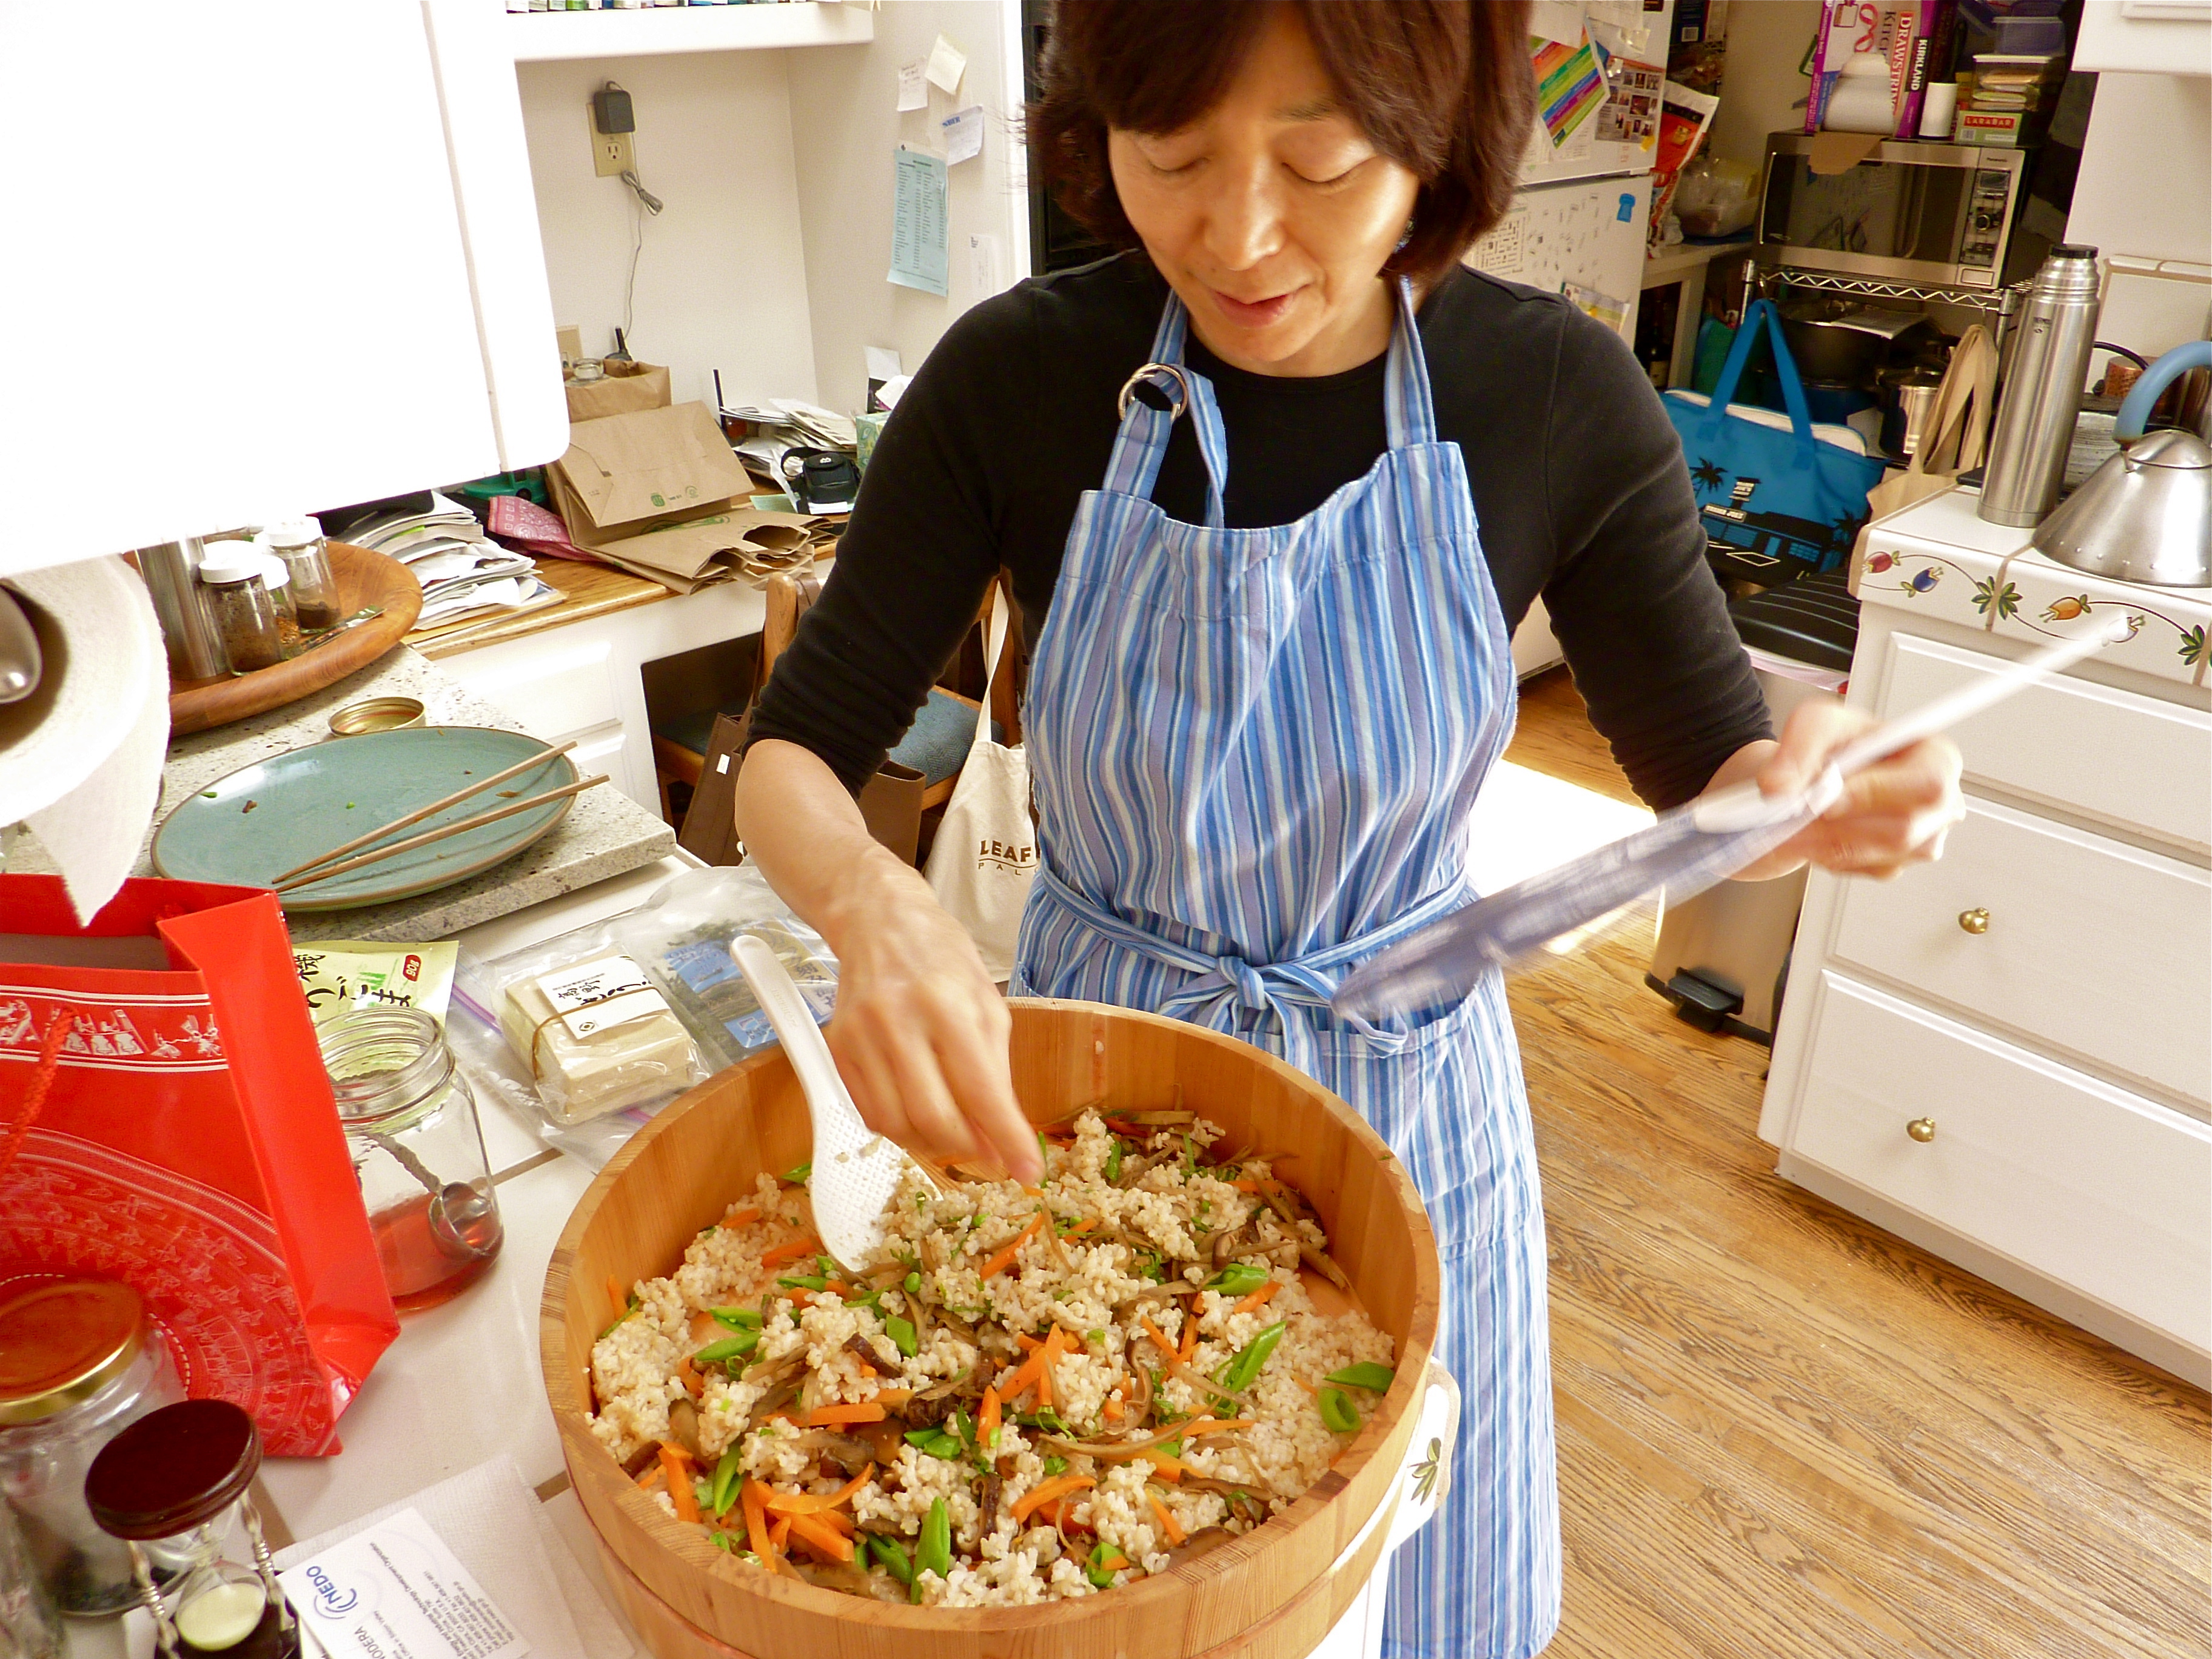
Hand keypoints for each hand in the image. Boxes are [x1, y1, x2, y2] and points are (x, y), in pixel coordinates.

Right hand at [816, 851, 1041, 1182]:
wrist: (877, 921)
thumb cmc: (942, 958)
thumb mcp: (987, 1003)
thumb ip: (995, 1071)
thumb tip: (1001, 1137)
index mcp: (948, 1007)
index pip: (982, 1092)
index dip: (1007, 1140)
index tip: (1029, 1172)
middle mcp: (899, 1023)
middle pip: (934, 1119)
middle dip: (968, 1150)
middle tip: (989, 1154)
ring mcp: (861, 1038)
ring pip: (897, 1125)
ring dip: (933, 1145)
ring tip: (956, 1134)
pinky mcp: (837, 1050)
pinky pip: (869, 1114)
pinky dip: (900, 1129)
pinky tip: (920, 1115)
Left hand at [1722, 698, 1964, 882]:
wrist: (1817, 775)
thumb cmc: (1834, 744)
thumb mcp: (1815, 724)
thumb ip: (1797, 748)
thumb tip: (1778, 786)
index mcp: (1936, 758)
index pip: (1927, 784)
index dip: (1876, 794)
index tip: (1828, 798)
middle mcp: (1941, 804)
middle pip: (1903, 831)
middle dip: (1841, 828)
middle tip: (1796, 818)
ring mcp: (1922, 840)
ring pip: (1878, 857)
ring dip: (1826, 844)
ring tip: (1792, 825)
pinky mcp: (1894, 864)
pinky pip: (1861, 869)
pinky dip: (1827, 855)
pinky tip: (1814, 834)